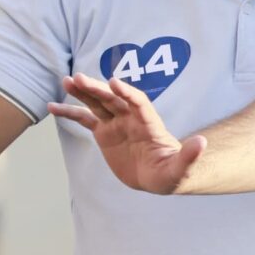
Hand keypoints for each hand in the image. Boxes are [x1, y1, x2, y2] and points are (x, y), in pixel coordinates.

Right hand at [49, 75, 206, 193]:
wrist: (159, 176)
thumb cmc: (172, 172)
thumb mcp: (181, 168)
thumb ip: (189, 155)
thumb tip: (202, 143)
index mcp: (149, 124)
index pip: (138, 103)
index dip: (127, 93)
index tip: (113, 83)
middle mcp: (131, 119)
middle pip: (113, 99)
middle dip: (97, 88)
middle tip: (79, 78)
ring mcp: (116, 123)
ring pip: (97, 103)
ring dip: (82, 92)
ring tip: (66, 81)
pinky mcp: (104, 133)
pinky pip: (85, 119)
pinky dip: (69, 112)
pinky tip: (51, 107)